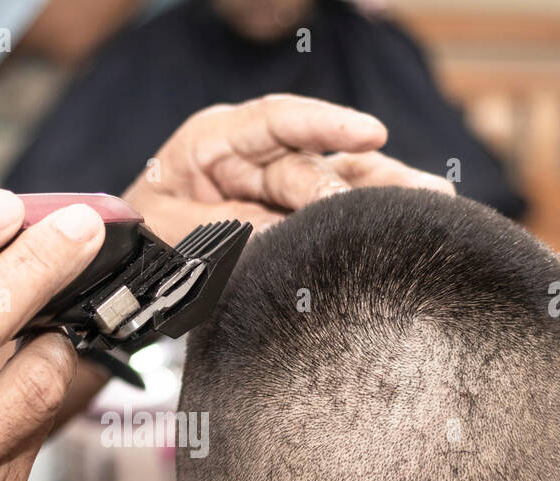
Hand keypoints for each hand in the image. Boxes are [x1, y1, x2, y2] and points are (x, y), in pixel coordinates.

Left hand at [123, 93, 454, 241]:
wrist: (123, 281)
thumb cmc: (142, 245)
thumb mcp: (178, 236)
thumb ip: (234, 232)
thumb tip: (295, 236)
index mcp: (212, 143)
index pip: (274, 120)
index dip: (325, 125)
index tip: (370, 134)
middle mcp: (250, 156)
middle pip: (314, 162)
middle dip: (365, 179)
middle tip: (418, 196)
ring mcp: (272, 186)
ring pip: (335, 183)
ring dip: (382, 194)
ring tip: (436, 202)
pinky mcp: (287, 217)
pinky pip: (332, 214)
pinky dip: (366, 219)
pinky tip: (413, 221)